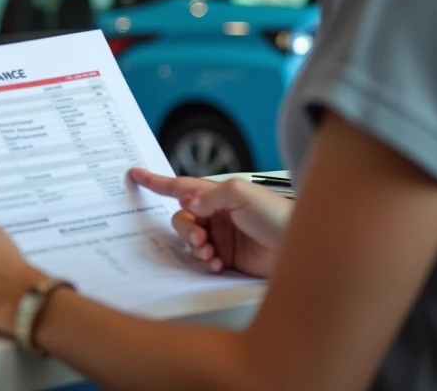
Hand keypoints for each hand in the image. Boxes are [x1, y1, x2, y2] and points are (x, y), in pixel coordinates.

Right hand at [129, 169, 290, 278]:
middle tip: (200, 236)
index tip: (136, 174)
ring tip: (210, 251)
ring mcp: (220, 237)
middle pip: (182, 219)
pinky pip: (201, 259)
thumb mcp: (242, 193)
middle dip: (185, 228)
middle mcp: (216, 215)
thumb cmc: (280, 215)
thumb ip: (210, 195)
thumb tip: (189, 204)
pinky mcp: (226, 258)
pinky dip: (203, 261)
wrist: (300, 246)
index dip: (157, 181)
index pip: (181, 186)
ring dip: (195, 246)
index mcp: (217, 195)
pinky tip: (216, 262)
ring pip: (189, 241)